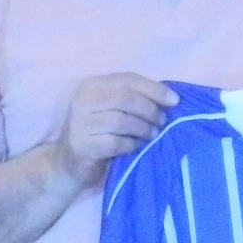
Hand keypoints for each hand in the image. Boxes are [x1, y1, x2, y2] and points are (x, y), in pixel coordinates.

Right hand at [59, 73, 177, 188]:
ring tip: (152, 135)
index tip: (175, 101)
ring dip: (144, 128)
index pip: (128, 79)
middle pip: (126, 98)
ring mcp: (81, 124)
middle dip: (150, 110)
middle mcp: (83, 101)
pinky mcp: (84, 146)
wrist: (68, 163)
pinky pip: (117, 142)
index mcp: (92, 86)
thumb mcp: (111, 109)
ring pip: (123, 120)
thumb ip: (132, 99)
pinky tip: (135, 146)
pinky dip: (132, 144)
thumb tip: (170, 98)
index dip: (154, 89)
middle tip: (162, 121)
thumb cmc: (98, 133)